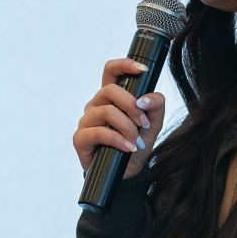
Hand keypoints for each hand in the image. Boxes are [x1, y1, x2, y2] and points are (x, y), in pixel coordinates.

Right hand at [72, 58, 166, 178]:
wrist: (127, 172)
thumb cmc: (136, 143)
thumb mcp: (153, 124)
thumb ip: (155, 106)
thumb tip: (144, 99)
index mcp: (111, 97)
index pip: (111, 71)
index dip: (124, 64)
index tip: (143, 69)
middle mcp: (96, 105)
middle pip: (110, 90)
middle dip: (131, 105)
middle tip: (144, 123)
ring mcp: (86, 121)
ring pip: (106, 111)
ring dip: (127, 127)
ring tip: (136, 141)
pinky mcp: (80, 138)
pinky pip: (98, 132)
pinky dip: (117, 140)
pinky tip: (128, 147)